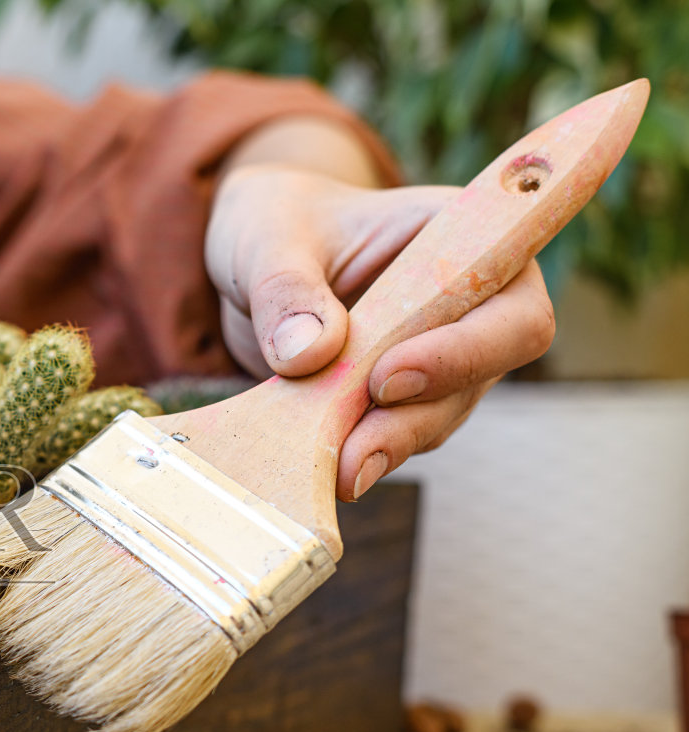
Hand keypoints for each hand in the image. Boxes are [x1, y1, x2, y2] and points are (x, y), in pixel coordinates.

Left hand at [204, 165, 555, 499]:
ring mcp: (440, 359)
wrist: (254, 260)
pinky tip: (317, 468)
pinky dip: (355, 453)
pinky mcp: (398, 401)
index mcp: (465, 241)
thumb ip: (286, 287)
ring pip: (436, 418)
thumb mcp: (268, 238)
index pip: (510, 306)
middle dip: (415, 419)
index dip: (465, 351)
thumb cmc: (278, 226)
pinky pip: (391, 438)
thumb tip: (309, 353)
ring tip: (330, 471)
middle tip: (352, 455)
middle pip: (480, 377)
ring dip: (384, 447)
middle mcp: (471, 303)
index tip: (388, 377)